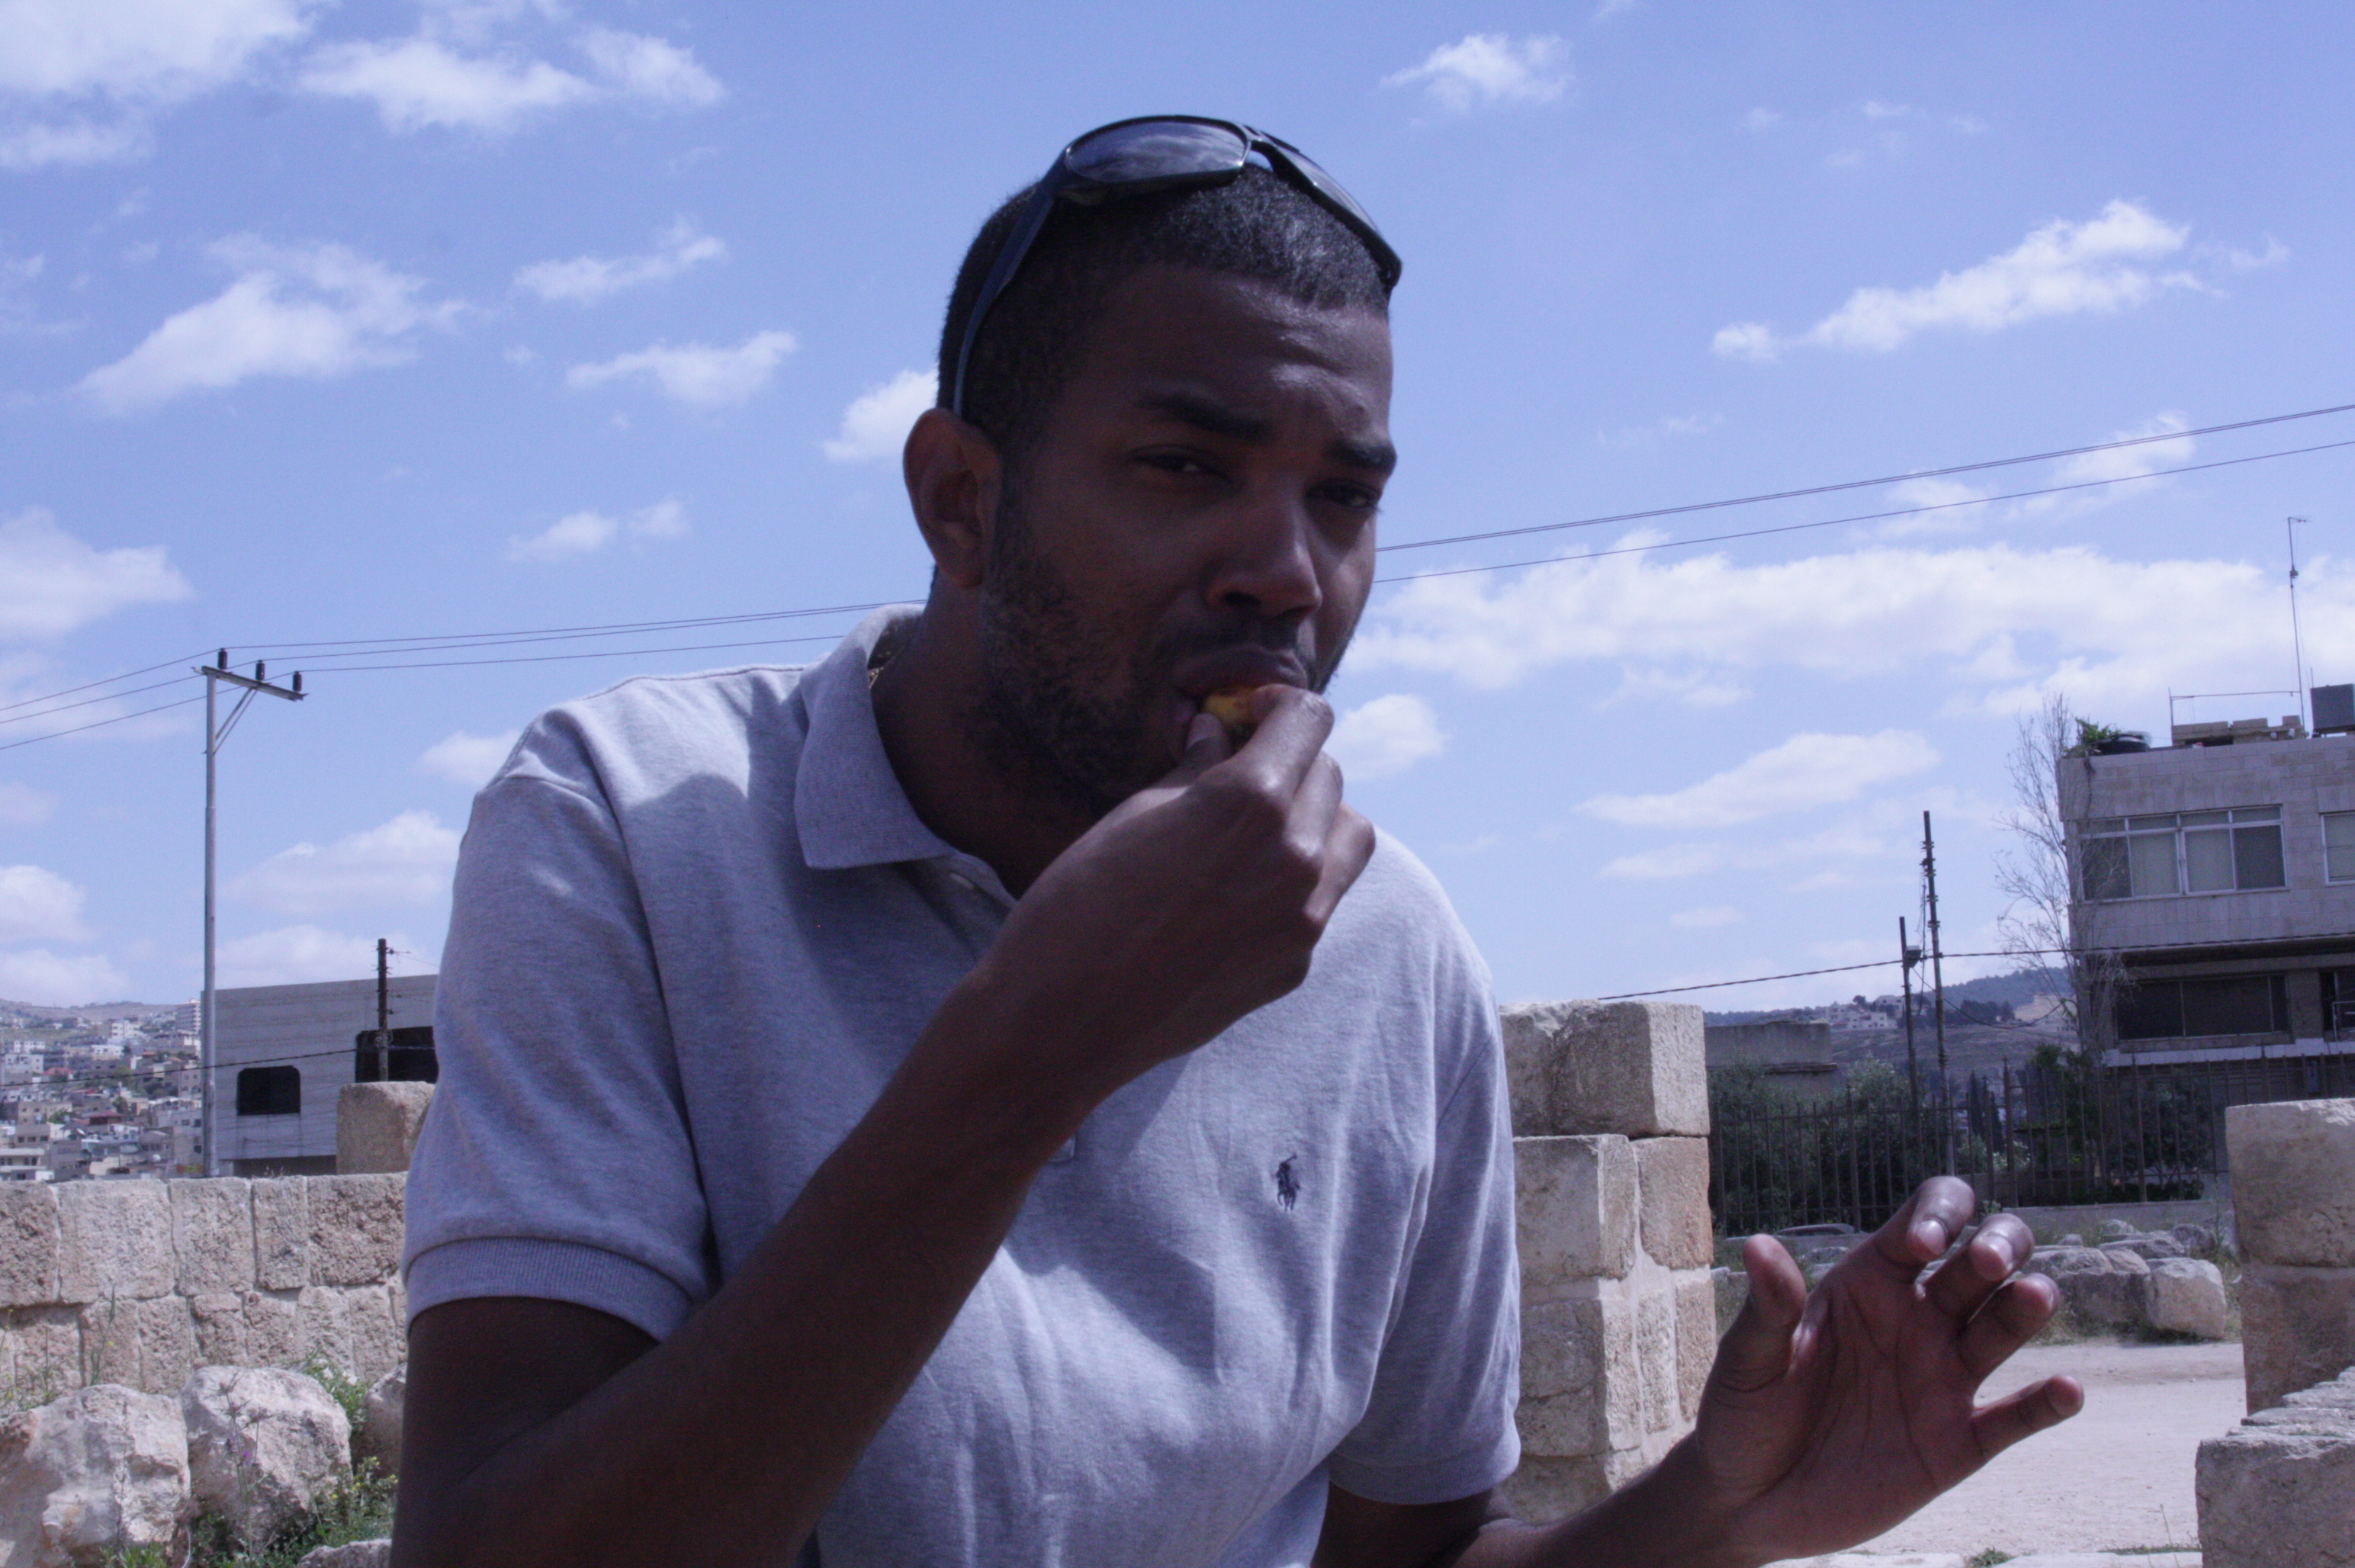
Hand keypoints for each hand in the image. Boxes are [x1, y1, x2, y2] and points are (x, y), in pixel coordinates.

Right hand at [958, 685, 1375, 1108]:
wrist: (1063, 1020)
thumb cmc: (1079, 903)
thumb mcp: (1132, 813)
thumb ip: (1195, 769)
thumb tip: (1219, 732)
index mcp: (1252, 802)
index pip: (1309, 720)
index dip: (1279, 706)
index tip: (1253, 713)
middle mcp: (1296, 857)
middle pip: (1330, 776)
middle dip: (1291, 762)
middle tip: (1242, 770)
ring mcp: (1304, 918)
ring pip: (1350, 837)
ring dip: (1316, 818)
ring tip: (1259, 829)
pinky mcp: (1296, 965)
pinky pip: (1321, 899)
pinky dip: (1297, 880)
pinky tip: (1236, 894)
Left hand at [1671, 1178, 2082, 1563]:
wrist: (1749, 1499)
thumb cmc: (1742, 1414)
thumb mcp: (1748, 1360)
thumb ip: (1768, 1309)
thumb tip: (1759, 1246)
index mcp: (1869, 1283)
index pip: (1924, 1221)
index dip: (1936, 1216)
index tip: (1920, 1246)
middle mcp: (1917, 1319)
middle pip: (1984, 1260)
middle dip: (1999, 1246)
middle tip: (1987, 1263)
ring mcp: (1941, 1378)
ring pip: (2004, 1325)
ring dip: (2026, 1305)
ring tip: (2032, 1296)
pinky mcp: (1956, 1442)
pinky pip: (2015, 1418)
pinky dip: (2046, 1405)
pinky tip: (2068, 1390)